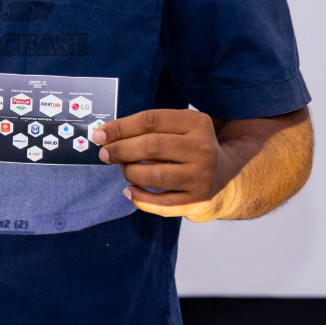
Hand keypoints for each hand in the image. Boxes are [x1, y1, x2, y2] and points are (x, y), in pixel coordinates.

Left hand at [93, 109, 232, 221]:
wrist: (226, 178)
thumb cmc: (190, 148)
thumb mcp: (180, 128)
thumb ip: (148, 129)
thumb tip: (107, 136)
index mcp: (197, 123)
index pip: (151, 121)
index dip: (121, 127)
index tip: (99, 135)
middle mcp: (203, 149)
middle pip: (151, 146)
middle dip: (121, 150)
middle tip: (105, 154)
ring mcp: (201, 177)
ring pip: (154, 175)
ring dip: (130, 172)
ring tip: (125, 169)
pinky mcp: (197, 201)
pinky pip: (160, 204)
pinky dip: (139, 198)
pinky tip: (129, 191)